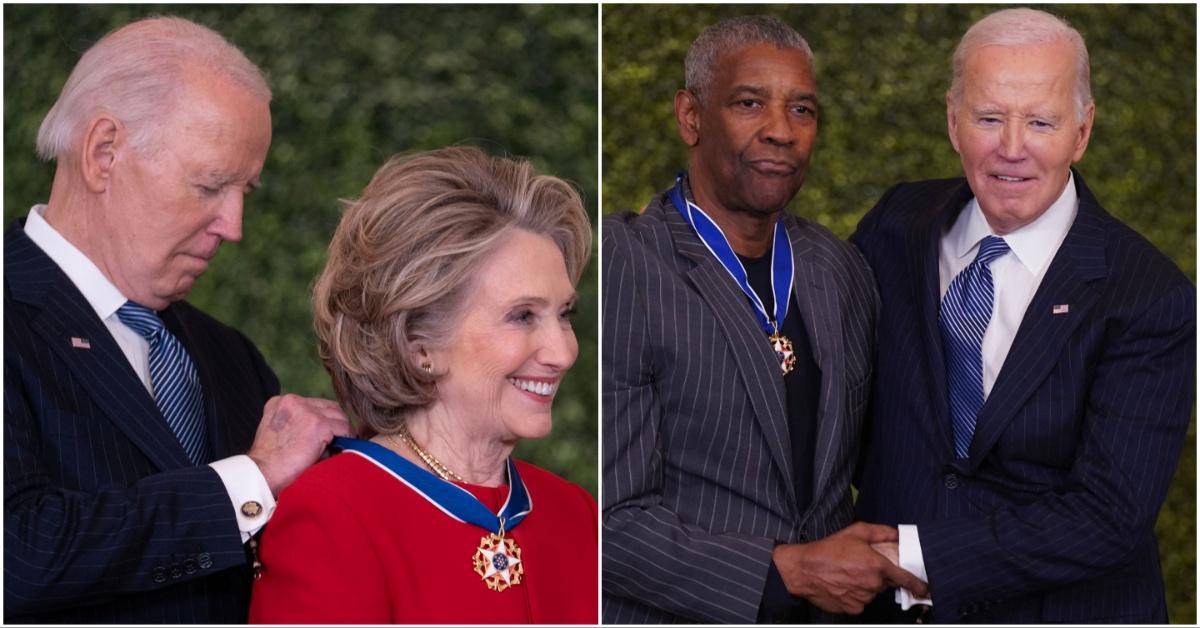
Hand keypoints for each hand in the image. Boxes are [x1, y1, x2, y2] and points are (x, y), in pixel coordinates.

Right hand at [246, 394, 350, 494]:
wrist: (263, 474)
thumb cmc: (270, 461)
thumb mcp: (279, 432)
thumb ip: (296, 423)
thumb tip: (325, 429)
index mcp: (282, 402)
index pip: (315, 405)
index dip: (325, 420)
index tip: (327, 435)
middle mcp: (293, 401)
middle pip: (329, 407)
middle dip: (335, 424)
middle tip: (336, 442)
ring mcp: (307, 411)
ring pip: (339, 416)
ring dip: (340, 432)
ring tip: (335, 447)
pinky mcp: (319, 424)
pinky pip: (343, 429)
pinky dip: (344, 440)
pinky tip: (337, 451)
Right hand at [772, 522, 928, 614]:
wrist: (803, 569)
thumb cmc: (827, 550)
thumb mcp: (855, 532)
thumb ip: (880, 532)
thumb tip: (897, 534)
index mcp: (876, 565)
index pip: (905, 579)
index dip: (917, 584)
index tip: (923, 588)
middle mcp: (872, 584)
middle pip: (883, 583)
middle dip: (876, 576)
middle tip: (859, 566)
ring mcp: (862, 598)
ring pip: (871, 593)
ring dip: (864, 585)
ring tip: (846, 574)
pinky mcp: (852, 608)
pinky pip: (860, 602)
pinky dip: (854, 595)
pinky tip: (842, 585)